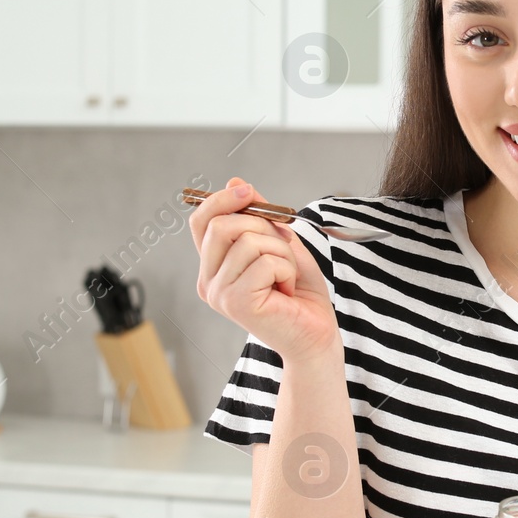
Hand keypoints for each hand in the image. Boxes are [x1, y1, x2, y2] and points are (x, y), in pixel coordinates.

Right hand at [190, 177, 337, 363]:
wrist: (316, 334)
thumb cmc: (300, 293)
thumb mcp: (280, 243)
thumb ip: (258, 217)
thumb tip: (236, 182)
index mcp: (214, 267)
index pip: (201, 221)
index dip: (221, 199)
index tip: (247, 191)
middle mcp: (209, 282)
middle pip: (222, 225)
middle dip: (262, 226)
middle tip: (283, 251)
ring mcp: (220, 294)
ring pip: (249, 241)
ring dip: (282, 252)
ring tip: (287, 277)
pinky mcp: (237, 303)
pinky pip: (265, 262)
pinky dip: (287, 269)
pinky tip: (287, 290)